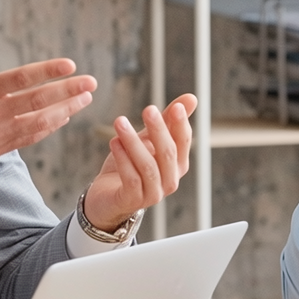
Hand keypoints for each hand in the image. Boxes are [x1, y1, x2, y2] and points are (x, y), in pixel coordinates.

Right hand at [0, 20, 95, 209]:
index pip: (18, 79)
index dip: (46, 71)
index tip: (69, 65)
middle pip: (37, 100)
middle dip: (68, 91)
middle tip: (91, 82)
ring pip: (39, 121)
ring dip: (65, 110)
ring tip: (85, 99)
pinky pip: (29, 137)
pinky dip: (49, 127)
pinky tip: (63, 118)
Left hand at [81, 94, 197, 231]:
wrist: (107, 195)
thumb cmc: (131, 165)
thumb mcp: (148, 139)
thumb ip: (167, 120)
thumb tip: (191, 98)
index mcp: (178, 164)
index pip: (184, 141)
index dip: (181, 124)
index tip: (175, 107)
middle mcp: (170, 180)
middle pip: (168, 153)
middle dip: (159, 130)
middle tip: (148, 110)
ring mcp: (154, 193)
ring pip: (148, 165)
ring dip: (133, 142)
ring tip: (120, 122)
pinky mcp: (133, 200)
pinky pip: (131, 178)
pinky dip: (122, 158)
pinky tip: (114, 141)